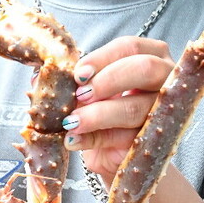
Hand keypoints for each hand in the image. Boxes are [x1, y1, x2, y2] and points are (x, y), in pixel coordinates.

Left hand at [61, 37, 174, 181]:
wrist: (112, 155)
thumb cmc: (103, 114)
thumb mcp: (88, 93)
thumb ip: (72, 81)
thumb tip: (39, 75)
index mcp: (151, 57)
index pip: (130, 47)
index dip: (102, 58)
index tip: (78, 73)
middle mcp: (164, 81)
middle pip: (144, 69)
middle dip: (107, 80)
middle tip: (81, 95)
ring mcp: (163, 112)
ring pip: (134, 108)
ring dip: (97, 114)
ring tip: (70, 122)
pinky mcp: (152, 142)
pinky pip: (124, 137)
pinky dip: (93, 139)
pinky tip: (73, 140)